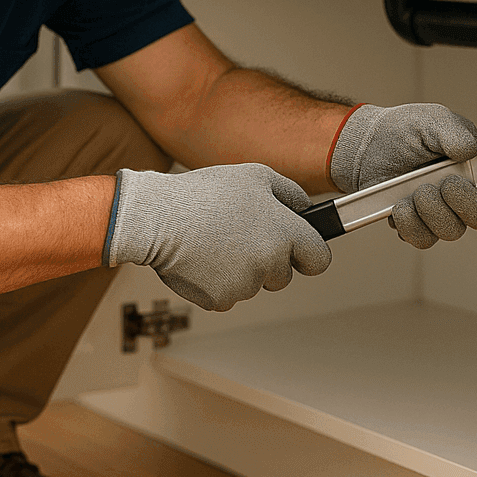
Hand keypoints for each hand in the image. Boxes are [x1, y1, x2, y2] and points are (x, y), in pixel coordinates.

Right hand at [104, 164, 331, 311]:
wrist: (157, 218)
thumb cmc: (204, 195)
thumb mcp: (255, 176)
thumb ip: (291, 193)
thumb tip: (306, 209)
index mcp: (285, 234)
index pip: (319, 259)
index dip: (309, 254)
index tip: (300, 252)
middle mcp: (269, 263)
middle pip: (282, 275)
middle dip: (268, 261)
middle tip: (240, 236)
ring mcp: (244, 285)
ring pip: (253, 284)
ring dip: (240, 269)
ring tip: (215, 240)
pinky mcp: (220, 300)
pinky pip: (228, 294)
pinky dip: (217, 281)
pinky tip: (203, 257)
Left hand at [330, 103, 476, 248]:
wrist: (366, 147)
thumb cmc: (404, 131)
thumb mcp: (431, 120)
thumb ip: (453, 132)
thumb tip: (471, 148)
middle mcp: (465, 193)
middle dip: (463, 202)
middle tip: (445, 184)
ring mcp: (442, 212)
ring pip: (452, 231)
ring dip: (432, 211)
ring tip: (416, 190)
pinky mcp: (419, 225)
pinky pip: (423, 238)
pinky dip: (410, 223)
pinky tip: (402, 204)